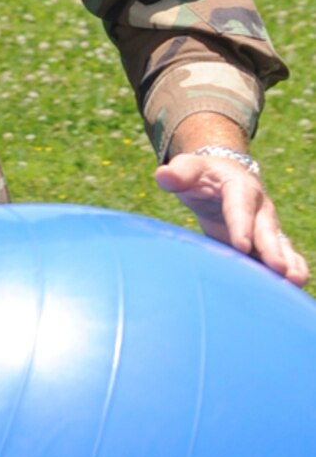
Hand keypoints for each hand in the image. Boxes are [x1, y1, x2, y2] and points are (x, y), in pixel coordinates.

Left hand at [155, 149, 307, 285]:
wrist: (223, 177)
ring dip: (288, 261)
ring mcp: (266, 226)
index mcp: (239, 187)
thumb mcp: (191, 169)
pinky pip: (283, 255)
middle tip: (278, 268)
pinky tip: (293, 287)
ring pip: (280, 243)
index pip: (241, 205)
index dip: (242, 225)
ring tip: (294, 280)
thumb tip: (162, 175)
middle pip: (266, 228)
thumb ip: (179, 173)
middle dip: (272, 249)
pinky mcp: (266, 243)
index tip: (241, 246)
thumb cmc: (203, 176)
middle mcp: (259, 207)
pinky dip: (291, 268)